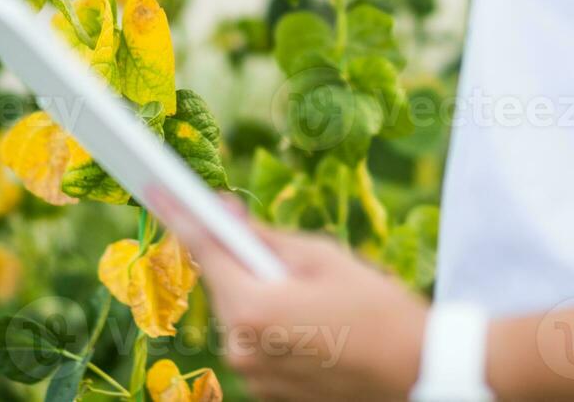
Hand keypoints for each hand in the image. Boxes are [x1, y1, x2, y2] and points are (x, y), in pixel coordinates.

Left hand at [154, 192, 427, 401]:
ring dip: (260, 297)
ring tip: (314, 299)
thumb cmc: (377, 308)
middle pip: (223, 285)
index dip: (180, 215)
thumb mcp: (324, 256)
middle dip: (241, 262)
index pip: (205, 249)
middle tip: (286, 256)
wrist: (416, 370)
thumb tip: (226, 215)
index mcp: (252, 307)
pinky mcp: (266, 393)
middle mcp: (240, 347)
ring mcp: (251, 376)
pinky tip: (313, 325)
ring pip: (240, 315)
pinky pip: (256, 345)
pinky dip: (272, 327)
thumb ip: (266, 237)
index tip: (157, 191)